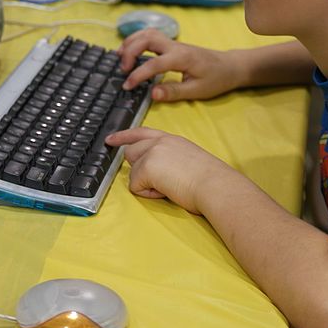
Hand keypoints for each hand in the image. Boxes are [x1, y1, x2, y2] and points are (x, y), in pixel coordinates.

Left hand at [106, 128, 230, 213]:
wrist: (216, 185)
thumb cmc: (210, 180)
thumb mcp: (188, 159)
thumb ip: (170, 158)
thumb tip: (158, 170)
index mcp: (171, 139)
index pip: (142, 132)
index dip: (123, 136)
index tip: (110, 140)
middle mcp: (160, 141)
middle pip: (130, 152)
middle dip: (138, 169)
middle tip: (156, 181)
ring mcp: (152, 152)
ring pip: (132, 171)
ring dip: (146, 183)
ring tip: (169, 187)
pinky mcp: (147, 167)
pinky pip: (135, 186)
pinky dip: (149, 194)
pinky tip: (166, 192)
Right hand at [117, 29, 242, 101]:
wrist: (229, 66)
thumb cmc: (216, 79)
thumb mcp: (197, 91)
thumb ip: (173, 92)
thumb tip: (152, 94)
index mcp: (182, 58)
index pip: (154, 63)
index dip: (138, 75)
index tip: (127, 86)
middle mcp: (175, 46)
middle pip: (146, 38)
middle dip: (130, 51)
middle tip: (122, 69)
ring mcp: (173, 43)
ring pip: (147, 33)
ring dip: (131, 42)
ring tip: (120, 57)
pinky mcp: (172, 44)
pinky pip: (151, 36)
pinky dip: (137, 40)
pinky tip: (130, 51)